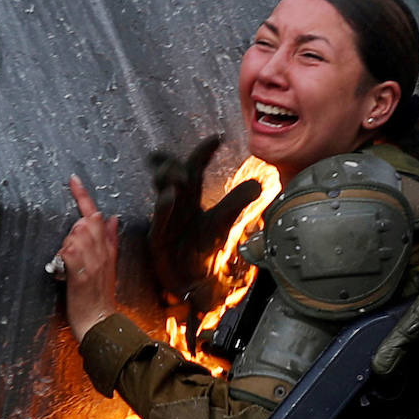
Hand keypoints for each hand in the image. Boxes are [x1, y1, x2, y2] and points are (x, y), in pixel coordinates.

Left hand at [60, 175, 118, 342]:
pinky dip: (63, 256)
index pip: (96, 215)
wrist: (99, 321)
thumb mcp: (109, 265)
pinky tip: (64, 270)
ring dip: (67, 246)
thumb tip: (111, 218)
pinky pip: (68, 250)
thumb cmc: (99, 296)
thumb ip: (109, 240)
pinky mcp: (80, 271)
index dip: (83, 195)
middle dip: (73, 230)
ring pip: (75, 234)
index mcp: (108, 248)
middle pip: (85, 221)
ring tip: (69, 266)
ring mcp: (92, 260)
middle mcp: (102, 251)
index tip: (73, 179)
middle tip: (71, 254)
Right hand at [148, 134, 262, 309]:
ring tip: (174, 175)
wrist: (192, 280)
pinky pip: (159, 222)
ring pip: (163, 196)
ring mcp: (165, 221)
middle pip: (173, 178)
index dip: (204, 153)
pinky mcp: (158, 240)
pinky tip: (168, 197)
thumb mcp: (223, 222)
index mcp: (191, 197)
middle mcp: (176, 205)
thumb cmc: (202, 247)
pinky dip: (163, 210)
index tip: (217, 138)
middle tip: (179, 160)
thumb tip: (260, 183)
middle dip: (172, 165)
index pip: (196, 169)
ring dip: (166, 182)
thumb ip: (237, 202)